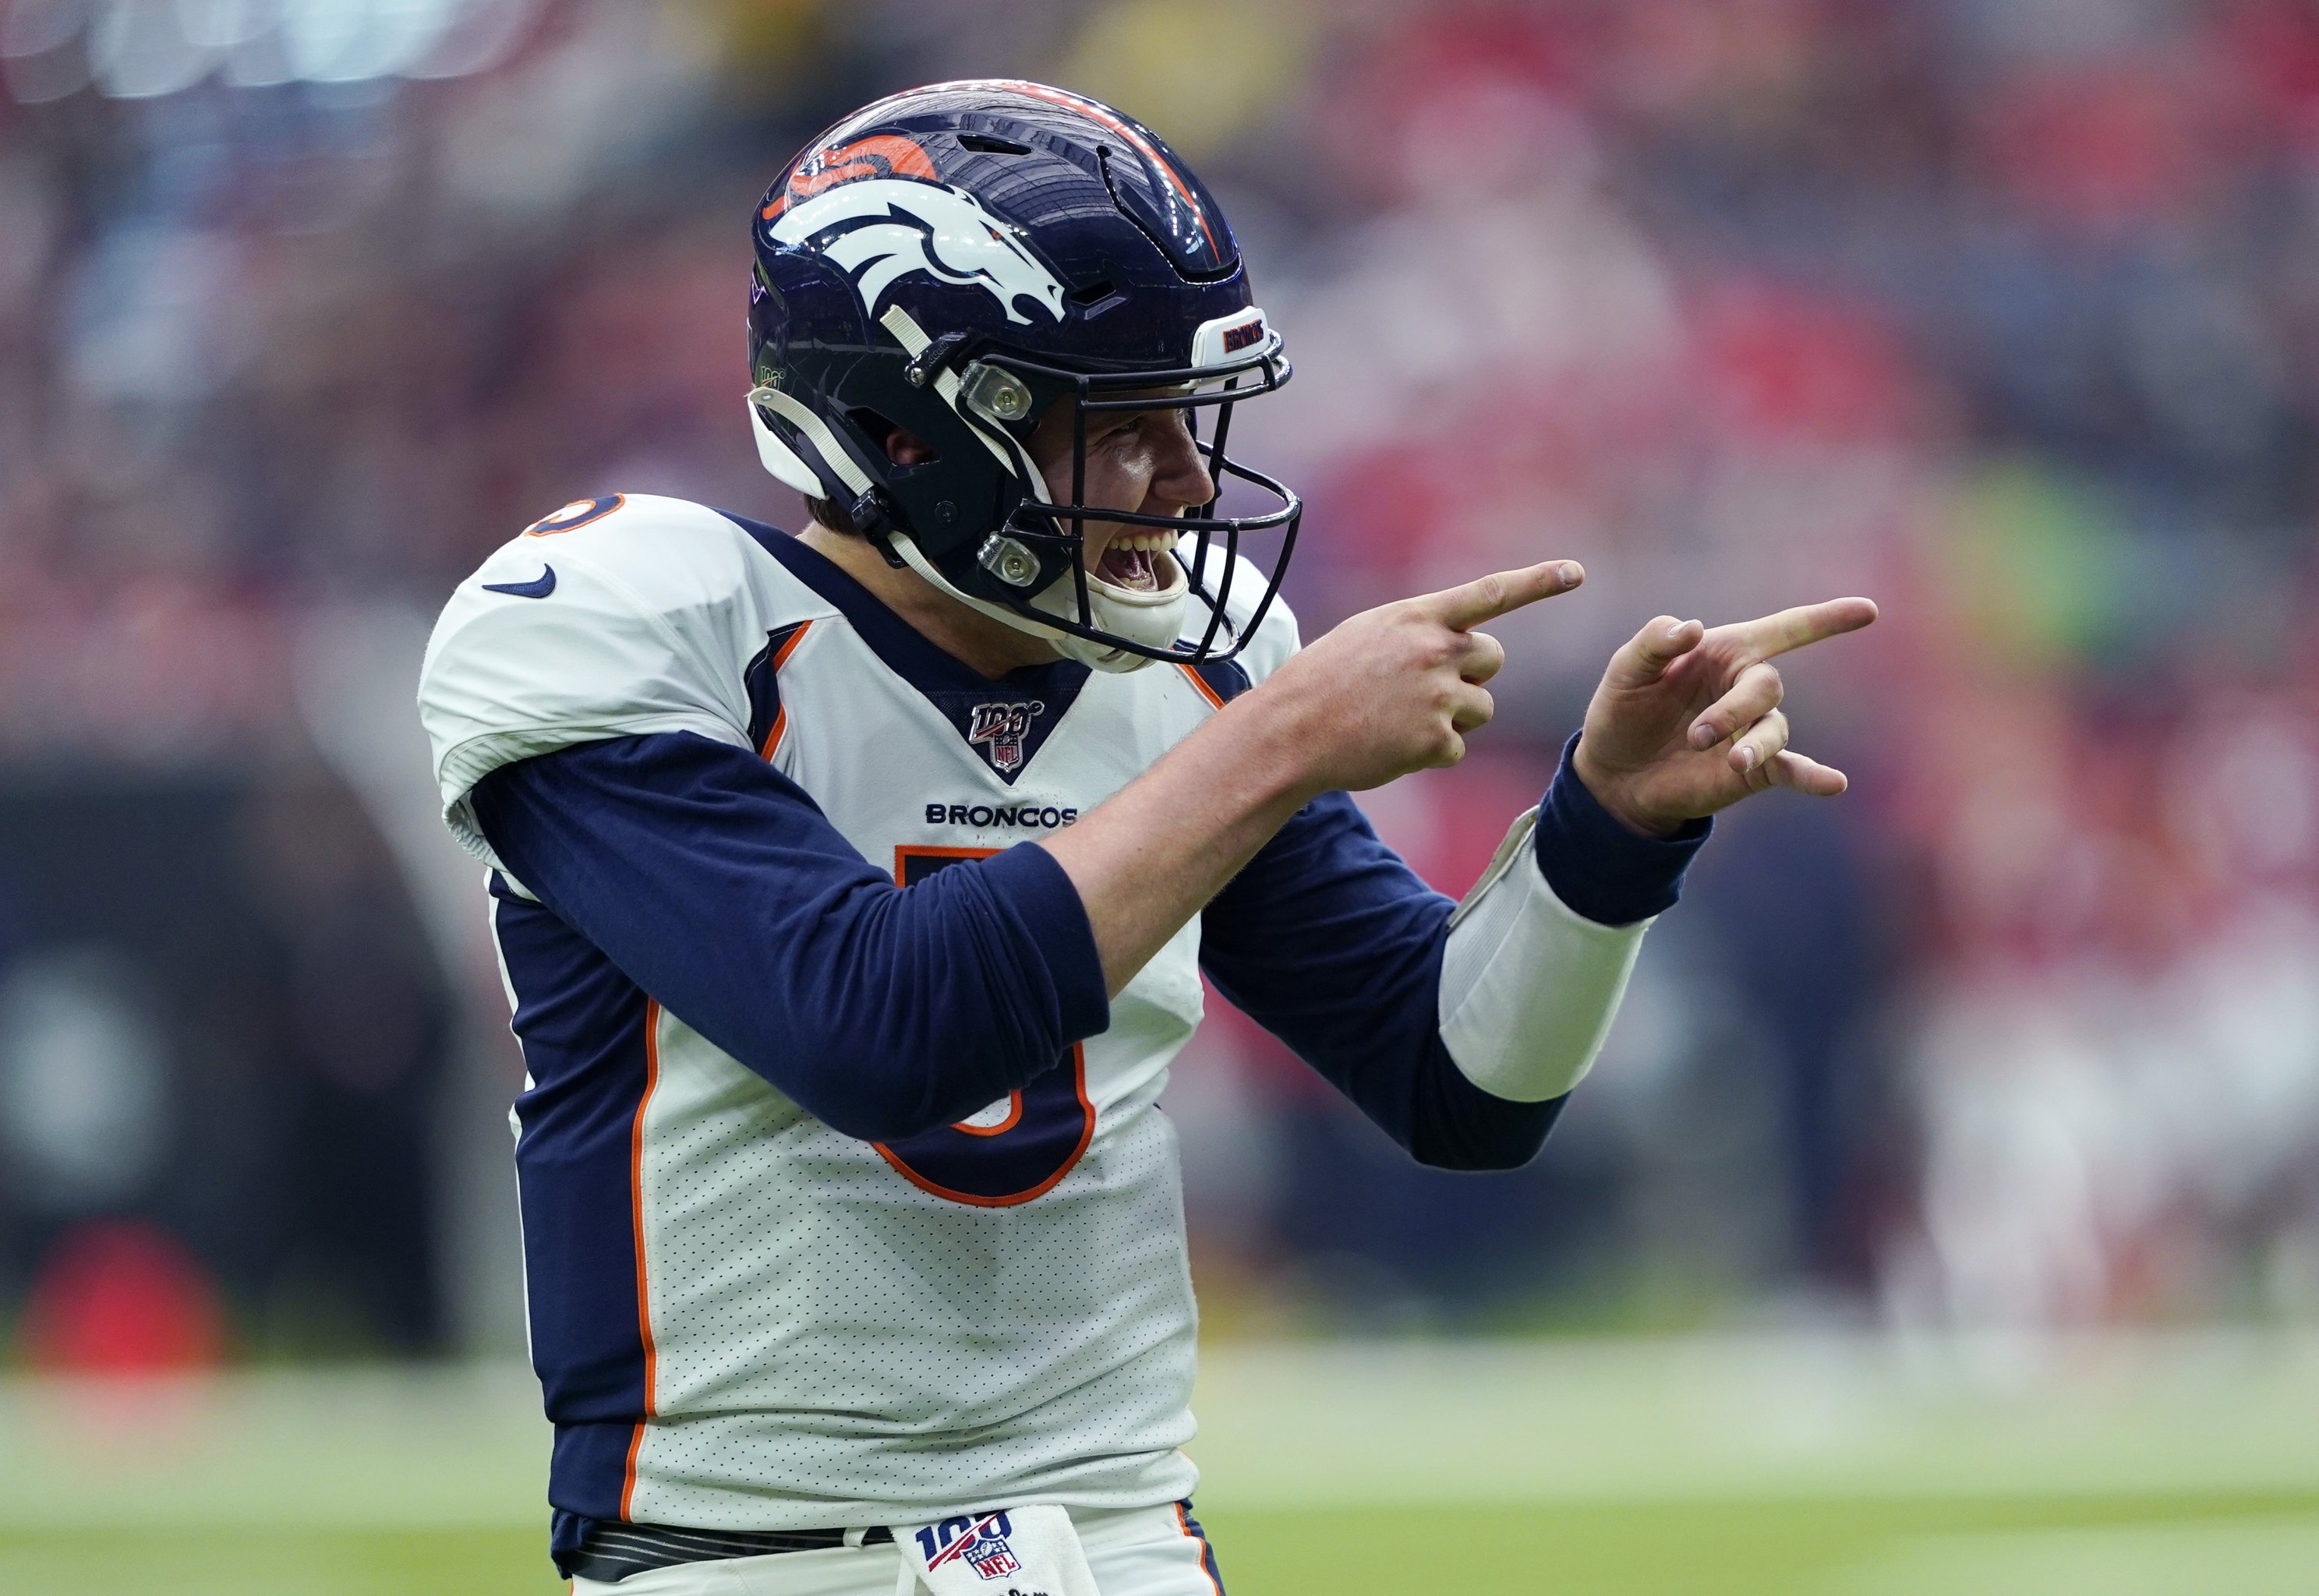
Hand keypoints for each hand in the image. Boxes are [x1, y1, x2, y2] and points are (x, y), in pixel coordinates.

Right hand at [1256, 560, 1586, 796]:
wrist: (1291, 730)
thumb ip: (1420, 631)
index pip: (1490, 593)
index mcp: (1417, 617)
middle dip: (1472, 675)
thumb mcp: (1368, 633)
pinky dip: (1430, 752)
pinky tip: (1393, 744)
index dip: (1537, 581)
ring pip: (1482, 708)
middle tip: (1426, 687)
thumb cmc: (1324, 680)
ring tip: (1400, 719)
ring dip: (1454, 717)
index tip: (1577, 571)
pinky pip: (1457, 748)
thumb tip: (1461, 646)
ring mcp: (1437, 696)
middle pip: (1493, 659)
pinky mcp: (1435, 740)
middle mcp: (1434, 651)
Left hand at [1573, 598, 1878, 835]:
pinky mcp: (1753, 770)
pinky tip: (1833, 783)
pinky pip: (1791, 769)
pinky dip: (1812, 776)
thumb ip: (1654, 642)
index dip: (1824, 620)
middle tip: (1697, 736)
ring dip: (1753, 744)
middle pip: (1767, 685)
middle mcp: (1745, 688)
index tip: (1867, 610)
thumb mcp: (1626, 670)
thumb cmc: (1623, 709)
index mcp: (1724, 652)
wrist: (1613, 772)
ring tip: (1729, 760)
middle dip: (1736, 707)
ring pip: (1774, 728)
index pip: (1783, 630)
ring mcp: (1752, 730)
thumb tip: (1692, 628)